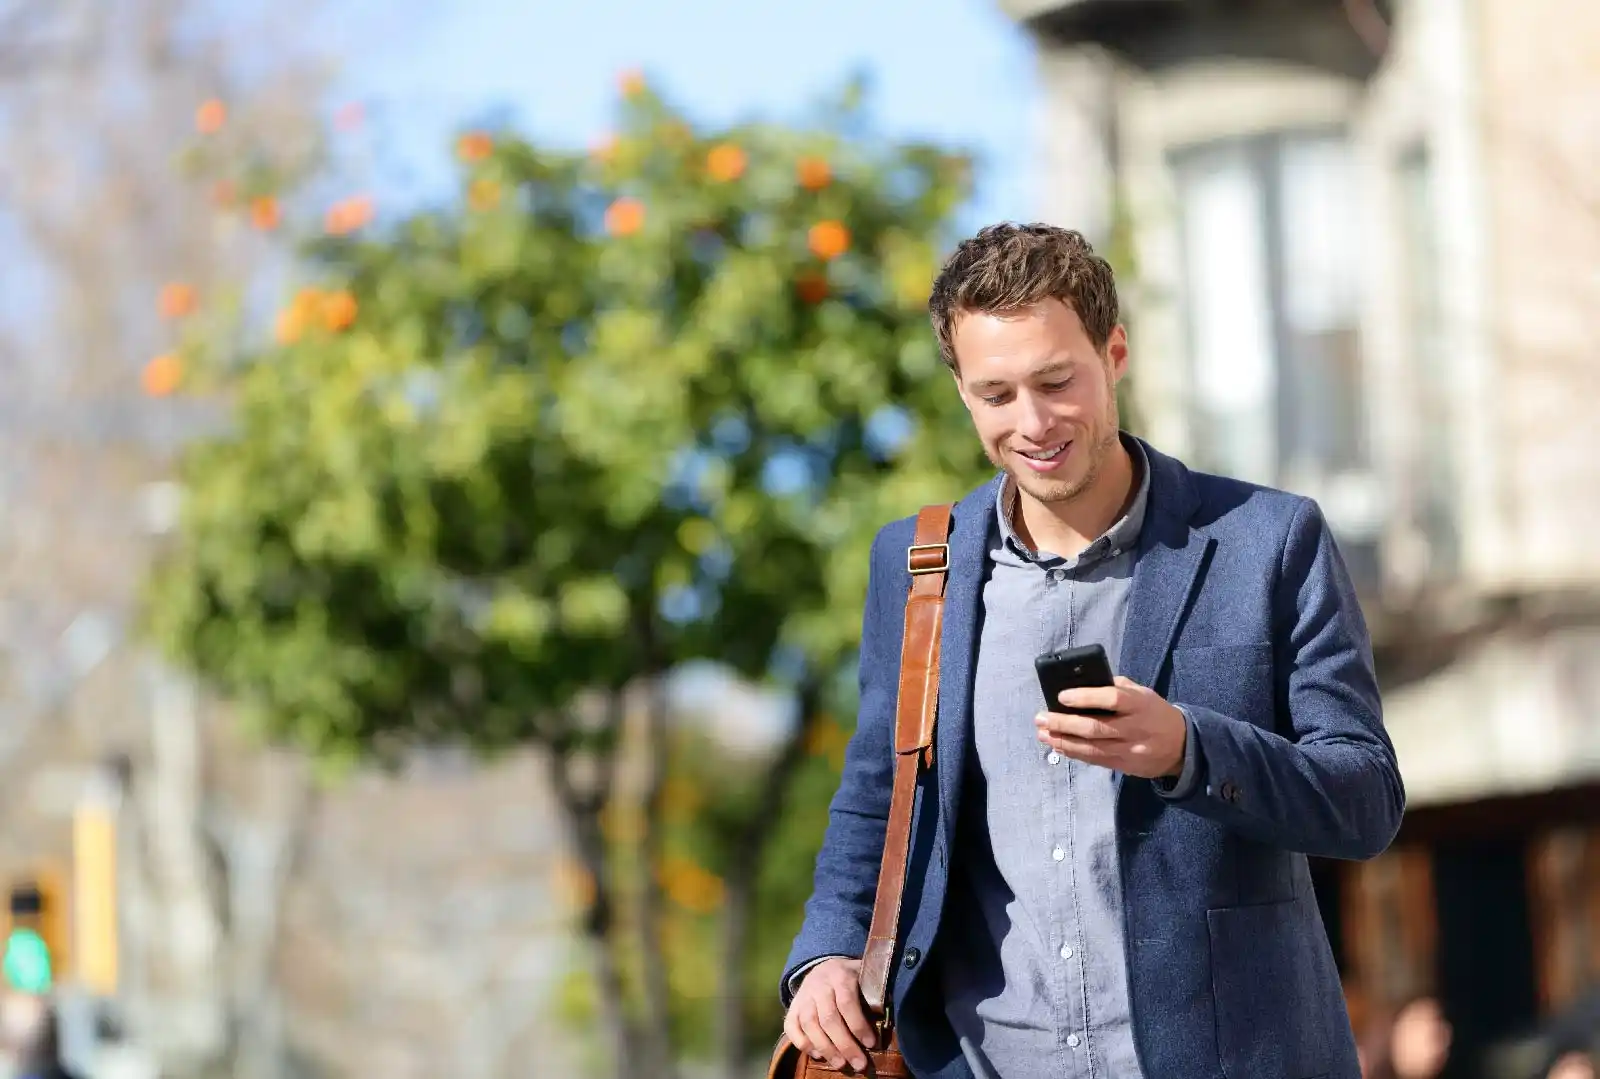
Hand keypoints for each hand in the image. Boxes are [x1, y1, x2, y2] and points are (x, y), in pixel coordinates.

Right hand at [783, 957, 874, 1071]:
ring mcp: (803, 997)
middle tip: (859, 1064)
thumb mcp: (864, 977)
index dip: (858, 1025)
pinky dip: (803, 1044)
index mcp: (840, 976)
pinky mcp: (792, 1008)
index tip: (871, 1044)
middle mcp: (818, 985)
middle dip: (845, 1045)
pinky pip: (792, 1027)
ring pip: (810, 1025)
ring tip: (840, 1064)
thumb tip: (888, 1018)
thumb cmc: (851, 978)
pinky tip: (818, 1055)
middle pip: (829, 1019)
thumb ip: (873, 994)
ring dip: (826, 1048)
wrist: (824, 967)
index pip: (847, 1002)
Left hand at [1035, 676, 1185, 778]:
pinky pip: (1095, 760)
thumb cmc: (1154, 712)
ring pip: (1091, 748)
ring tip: (1042, 734)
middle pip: (1095, 728)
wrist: (1181, 746)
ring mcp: (1129, 750)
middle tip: (1040, 718)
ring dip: (1062, 741)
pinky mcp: (1124, 766)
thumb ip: (1116, 687)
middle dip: (1063, 723)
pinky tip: (1058, 746)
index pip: (1111, 699)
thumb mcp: (1143, 693)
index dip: (1085, 698)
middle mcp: (1134, 728)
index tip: (1061, 696)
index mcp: (1140, 704)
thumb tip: (1082, 683)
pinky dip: (1074, 753)